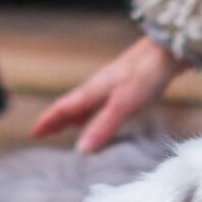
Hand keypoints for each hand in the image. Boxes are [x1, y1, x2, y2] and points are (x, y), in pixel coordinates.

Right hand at [31, 35, 187, 152]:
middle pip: (71, 105)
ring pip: (85, 104)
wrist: (168, 51)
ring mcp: (112, 85)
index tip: (34, 133)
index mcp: (93, 90)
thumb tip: (81, 149)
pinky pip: (101, 103)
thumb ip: (103, 126)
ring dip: (73, 117)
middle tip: (44, 134)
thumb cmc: (146, 75)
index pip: (63, 107)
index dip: (48, 121)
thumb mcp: (124, 105)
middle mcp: (98, 87)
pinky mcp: (126, 86)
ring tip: (66, 129)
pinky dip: (92, 113)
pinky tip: (99, 116)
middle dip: (56, 120)